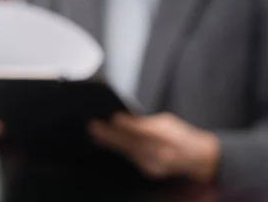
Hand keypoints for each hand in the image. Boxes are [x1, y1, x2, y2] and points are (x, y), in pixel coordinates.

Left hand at [89, 113, 219, 182]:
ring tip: (94, 133)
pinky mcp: (150, 172)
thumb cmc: (181, 135)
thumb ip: (143, 122)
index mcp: (167, 137)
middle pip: (132, 143)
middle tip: (92, 126)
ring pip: (129, 152)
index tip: (112, 118)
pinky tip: (107, 143)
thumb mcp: (166, 121)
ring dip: (110, 143)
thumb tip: (121, 118)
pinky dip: (120, 150)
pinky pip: (132, 159)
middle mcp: (161, 153)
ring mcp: (156, 165)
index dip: (127, 126)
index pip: (143, 131)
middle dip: (110, 135)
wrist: (199, 159)